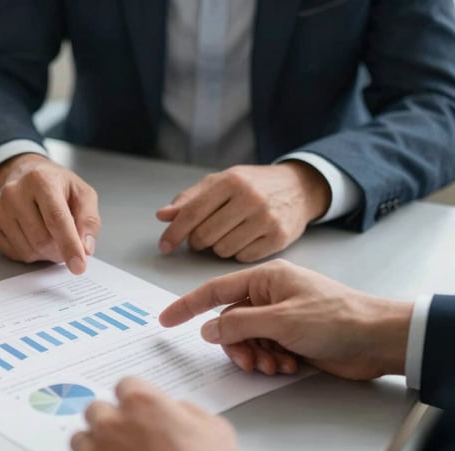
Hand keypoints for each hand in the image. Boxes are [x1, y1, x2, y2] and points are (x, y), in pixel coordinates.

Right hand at [0, 153, 99, 274]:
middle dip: (59, 250)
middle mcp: (15, 192)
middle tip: (66, 243)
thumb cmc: (56, 185)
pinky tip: (33, 235)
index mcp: (41, 180)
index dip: (69, 245)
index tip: (78, 266)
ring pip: (29, 251)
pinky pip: (15, 254)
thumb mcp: (82, 194)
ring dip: (45, 253)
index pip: (57, 219)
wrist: (23, 173)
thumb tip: (85, 249)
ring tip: (49, 234)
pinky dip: (30, 253)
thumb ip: (89, 220)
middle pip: (43, 240)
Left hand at [69, 377, 243, 450]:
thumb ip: (189, 412)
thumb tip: (178, 411)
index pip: (126, 385)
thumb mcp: (215, 431)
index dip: (135, 400)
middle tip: (128, 439)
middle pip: (97, 410)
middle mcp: (111, 424)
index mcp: (141, 403)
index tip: (140, 411)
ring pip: (81, 440)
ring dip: (96, 448)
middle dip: (110, 421)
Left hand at [156, 162, 330, 261]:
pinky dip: (237, 253)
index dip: (174, 232)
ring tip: (227, 233)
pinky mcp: (279, 238)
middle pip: (204, 235)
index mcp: (231, 181)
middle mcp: (250, 198)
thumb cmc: (254, 185)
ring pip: (222, 250)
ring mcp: (267, 219)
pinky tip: (244, 239)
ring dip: (217, 247)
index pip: (192, 213)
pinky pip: (242, 258)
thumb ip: (189, 199)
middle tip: (203, 235)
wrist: (299, 188)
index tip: (165, 245)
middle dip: (197, 240)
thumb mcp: (220, 182)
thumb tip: (163, 215)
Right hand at [159, 260, 411, 379]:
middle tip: (249, 362)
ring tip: (274, 366)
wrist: (378, 339)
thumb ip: (239, 324)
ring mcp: (280, 316)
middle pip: (231, 322)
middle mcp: (269, 295)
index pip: (215, 291)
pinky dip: (269, 361)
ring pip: (247, 339)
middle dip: (236, 345)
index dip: (187, 305)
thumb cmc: (334, 319)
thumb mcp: (281, 320)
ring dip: (255, 356)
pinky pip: (264, 349)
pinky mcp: (291, 337)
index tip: (165, 320)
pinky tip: (286, 366)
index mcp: (265, 279)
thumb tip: (207, 329)